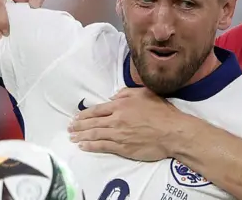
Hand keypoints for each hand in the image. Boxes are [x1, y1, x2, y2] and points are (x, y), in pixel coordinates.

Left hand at [68, 88, 193, 161]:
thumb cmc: (162, 112)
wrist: (172, 132)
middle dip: (78, 125)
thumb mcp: (145, 93)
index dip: (84, 114)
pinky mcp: (123, 148)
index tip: (76, 117)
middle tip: (69, 128)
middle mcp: (117, 120)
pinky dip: (91, 146)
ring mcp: (119, 135)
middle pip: (92, 123)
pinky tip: (83, 146)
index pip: (97, 110)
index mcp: (121, 105)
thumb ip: (126, 93)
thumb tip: (112, 98)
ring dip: (81, 136)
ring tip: (72, 137)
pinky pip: (103, 147)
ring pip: (95, 135)